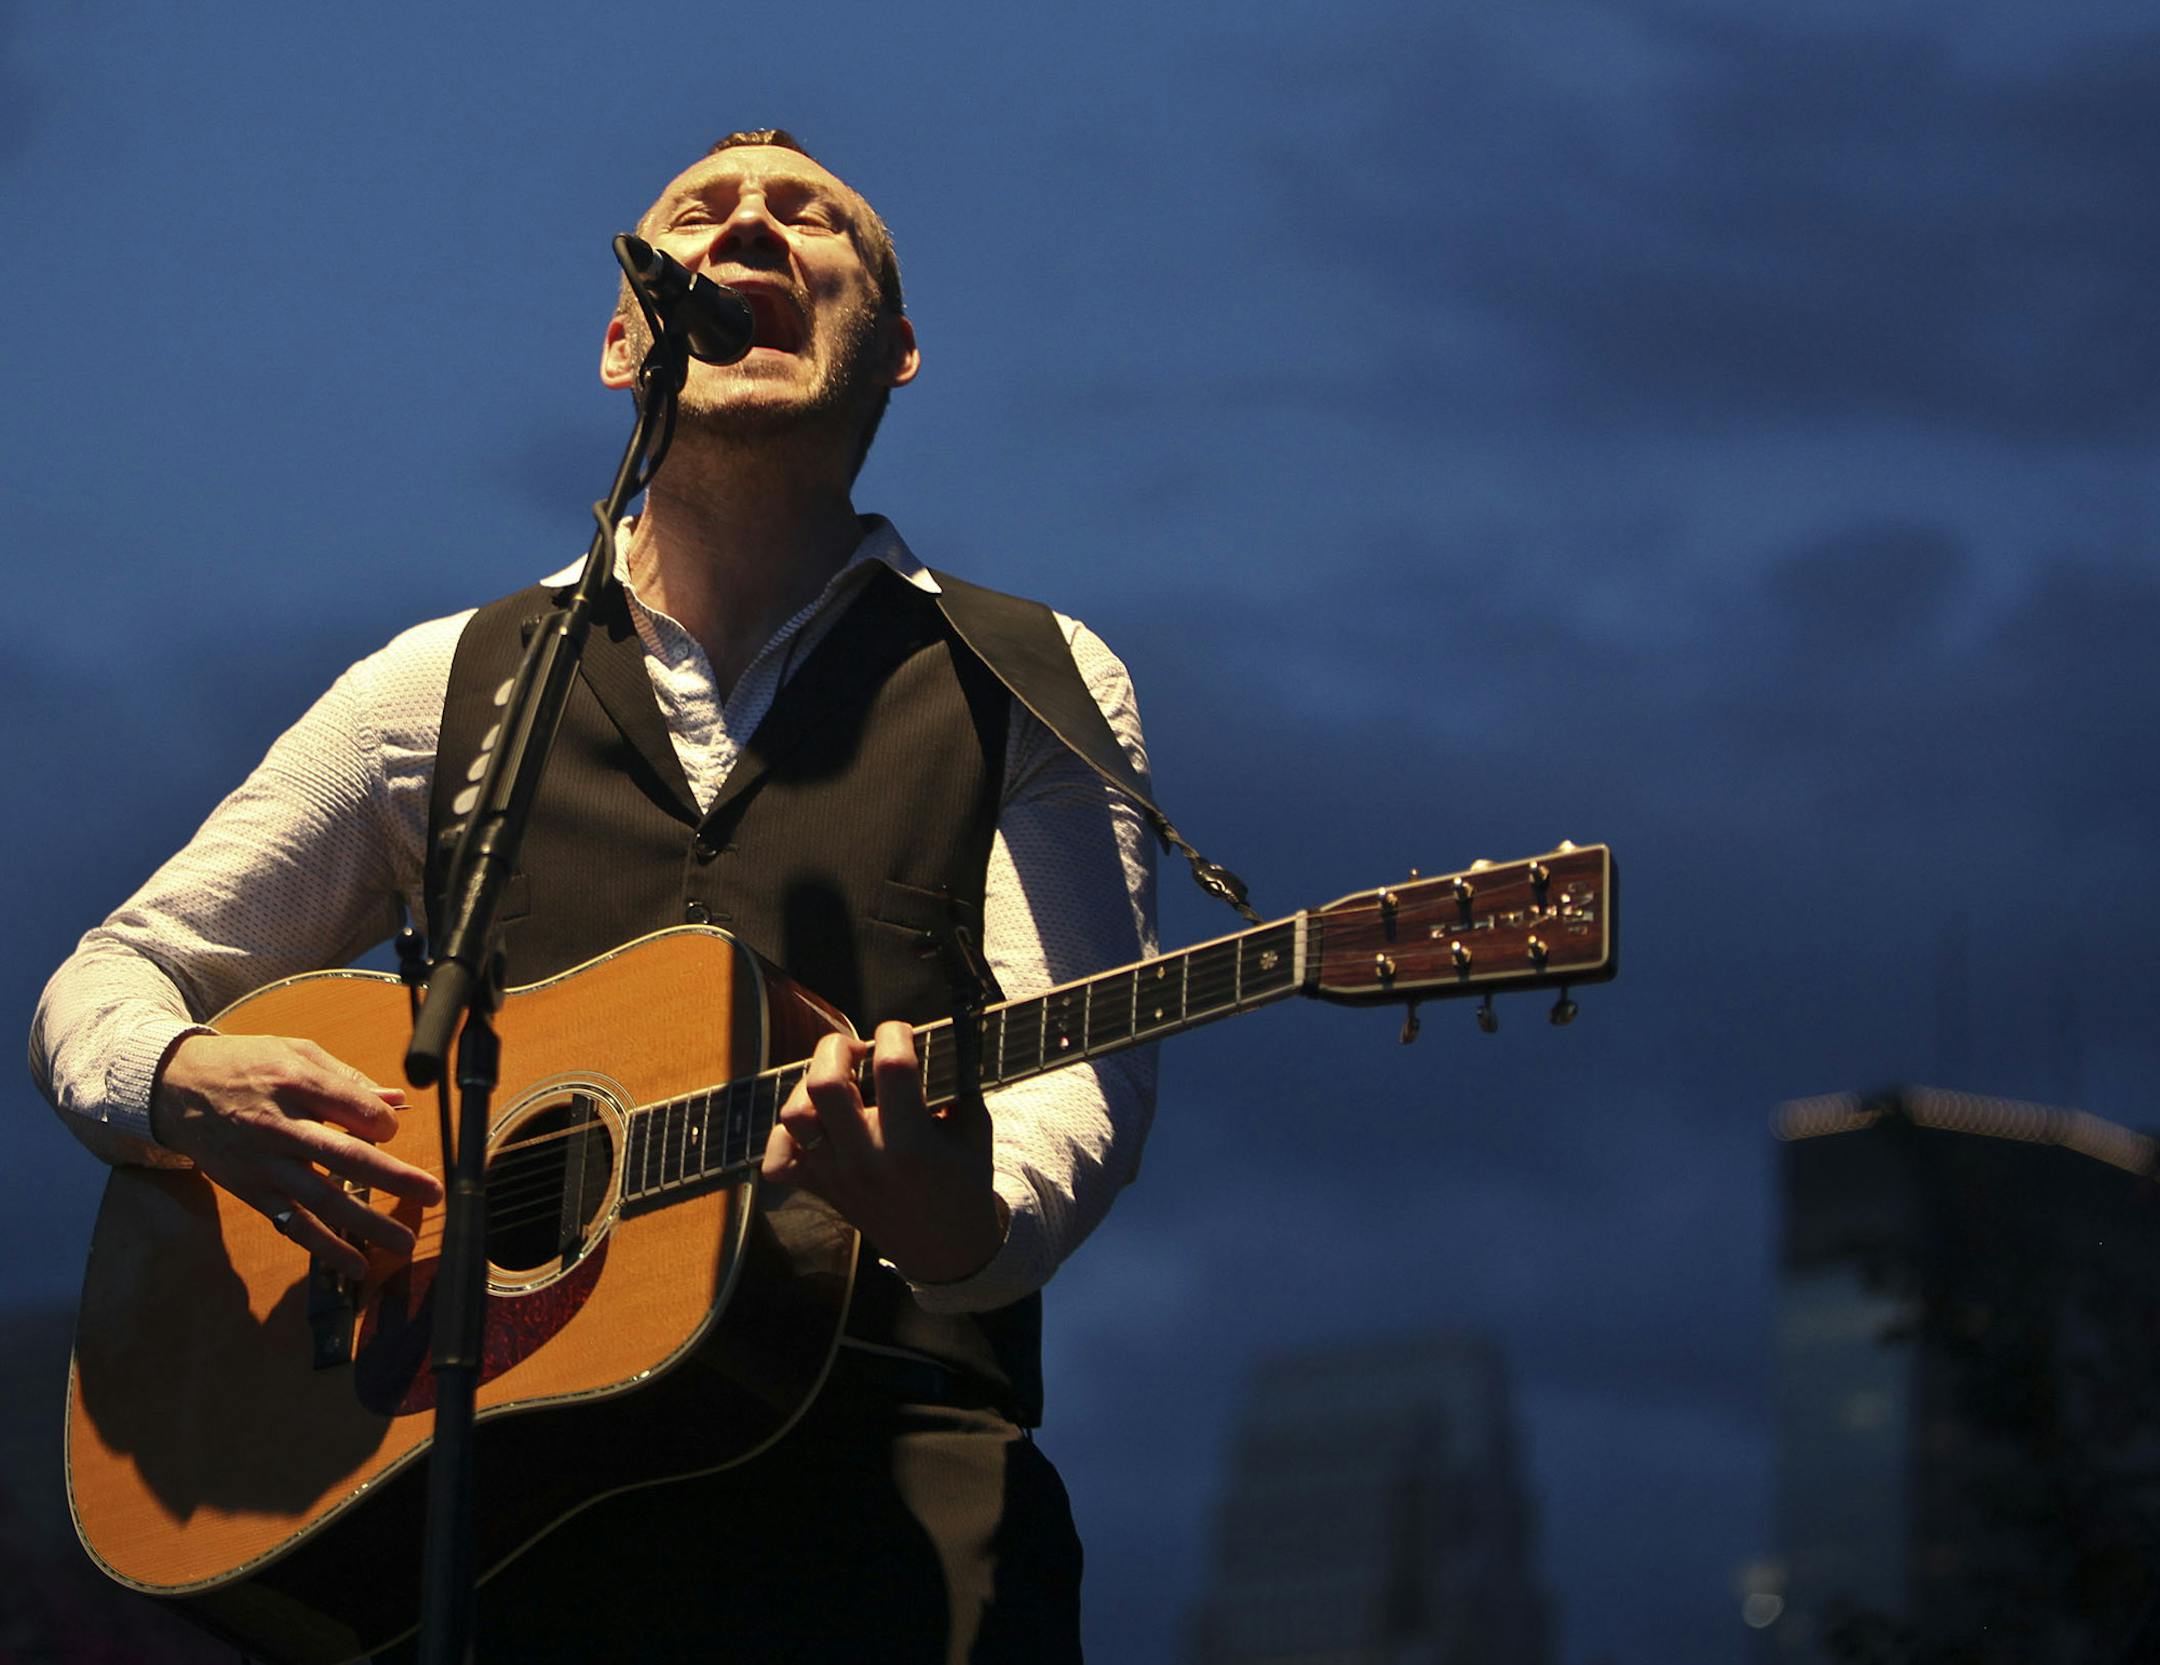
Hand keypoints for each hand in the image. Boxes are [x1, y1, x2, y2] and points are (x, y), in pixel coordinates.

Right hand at [152, 1032, 444, 1280]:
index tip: (391, 1128)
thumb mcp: (296, 1053)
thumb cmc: (246, 1064)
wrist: (177, 1088)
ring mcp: (265, 1164)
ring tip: (404, 1242)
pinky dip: (324, 1247)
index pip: (356, 1109)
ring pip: (322, 1198)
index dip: (384, 1122)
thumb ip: (347, 1079)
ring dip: (366, 1223)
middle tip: (433, 1193)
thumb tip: (395, 1100)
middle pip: (345, 1156)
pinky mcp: (253, 1191)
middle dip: (394, 1177)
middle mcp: (281, 1126)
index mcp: (296, 1083)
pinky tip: (355, 1265)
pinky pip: (291, 1224)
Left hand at [761, 1022, 1006, 1285]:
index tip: (900, 1033)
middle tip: (858, 1050)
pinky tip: (816, 1126)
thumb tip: (935, 1035)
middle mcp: (867, 1160)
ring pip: (794, 1115)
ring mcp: (837, 1177)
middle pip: (823, 1083)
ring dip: (809, 1086)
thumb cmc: (964, 1182)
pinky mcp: (821, 1190)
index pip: (891, 1066)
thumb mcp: (975, 1129)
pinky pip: (779, 1161)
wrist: (946, 1251)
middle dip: (838, 1048)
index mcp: (912, 1144)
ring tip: (836, 1083)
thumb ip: (957, 1081)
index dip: (895, 1033)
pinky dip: (787, 1137)